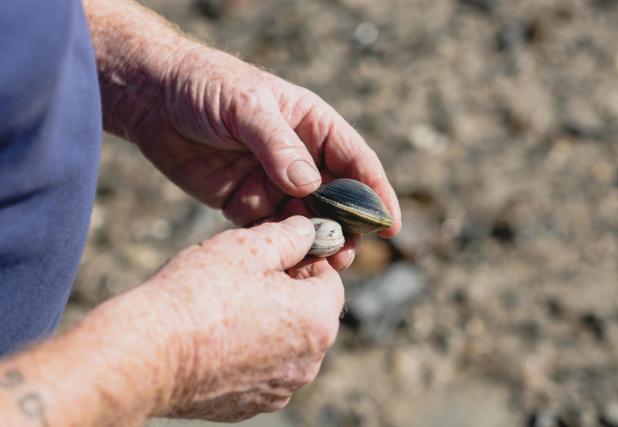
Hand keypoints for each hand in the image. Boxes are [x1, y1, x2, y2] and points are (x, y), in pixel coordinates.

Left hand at [128, 42, 400, 269]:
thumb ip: (278, 145)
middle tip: (346, 255)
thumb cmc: (206, 86)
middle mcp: (298, 157)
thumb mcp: (245, 106)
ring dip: (314, 243)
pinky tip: (284, 262)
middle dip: (345, 228)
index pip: (356, 161)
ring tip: (319, 264)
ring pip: (305, 219)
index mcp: (311, 126)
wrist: (153, 98)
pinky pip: (269, 230)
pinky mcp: (244, 202)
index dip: (375, 193)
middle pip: (335, 198)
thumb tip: (310, 186)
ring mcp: (272, 181)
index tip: (389, 225)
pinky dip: (280, 247)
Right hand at [144, 216, 343, 421]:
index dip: (306, 260)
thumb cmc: (200, 294)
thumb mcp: (249, 246)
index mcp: (316, 321)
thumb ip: (289, 236)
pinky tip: (218, 335)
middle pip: (310, 314)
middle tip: (249, 274)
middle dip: (289, 291)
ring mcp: (278, 389)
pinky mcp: (248, 406)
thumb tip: (307, 231)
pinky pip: (261, 370)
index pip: (330, 281)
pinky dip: (249, 352)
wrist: (149, 354)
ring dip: (270, 322)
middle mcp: (306, 363)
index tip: (278, 253)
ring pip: (286, 343)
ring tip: (228, 304)